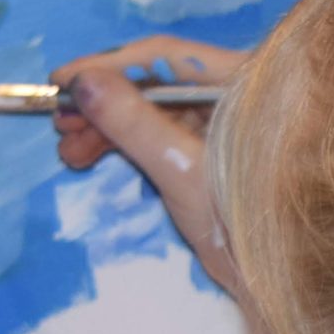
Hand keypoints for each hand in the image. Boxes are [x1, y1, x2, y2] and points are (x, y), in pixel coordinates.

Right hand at [51, 37, 247, 288]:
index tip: (61, 80)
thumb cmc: (241, 223)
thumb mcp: (182, 171)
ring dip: (107, 125)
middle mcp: (236, 92)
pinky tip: (86, 157)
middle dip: (104, 102)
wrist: (275, 277)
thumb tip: (84, 82)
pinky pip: (159, 131)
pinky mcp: (209, 147)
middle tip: (59, 123)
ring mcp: (222, 120)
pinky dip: (124, 142)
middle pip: (157, 82)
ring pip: (152, 108)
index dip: (110, 65)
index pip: (169, 56)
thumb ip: (134, 124)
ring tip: (68, 152)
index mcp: (247, 84)